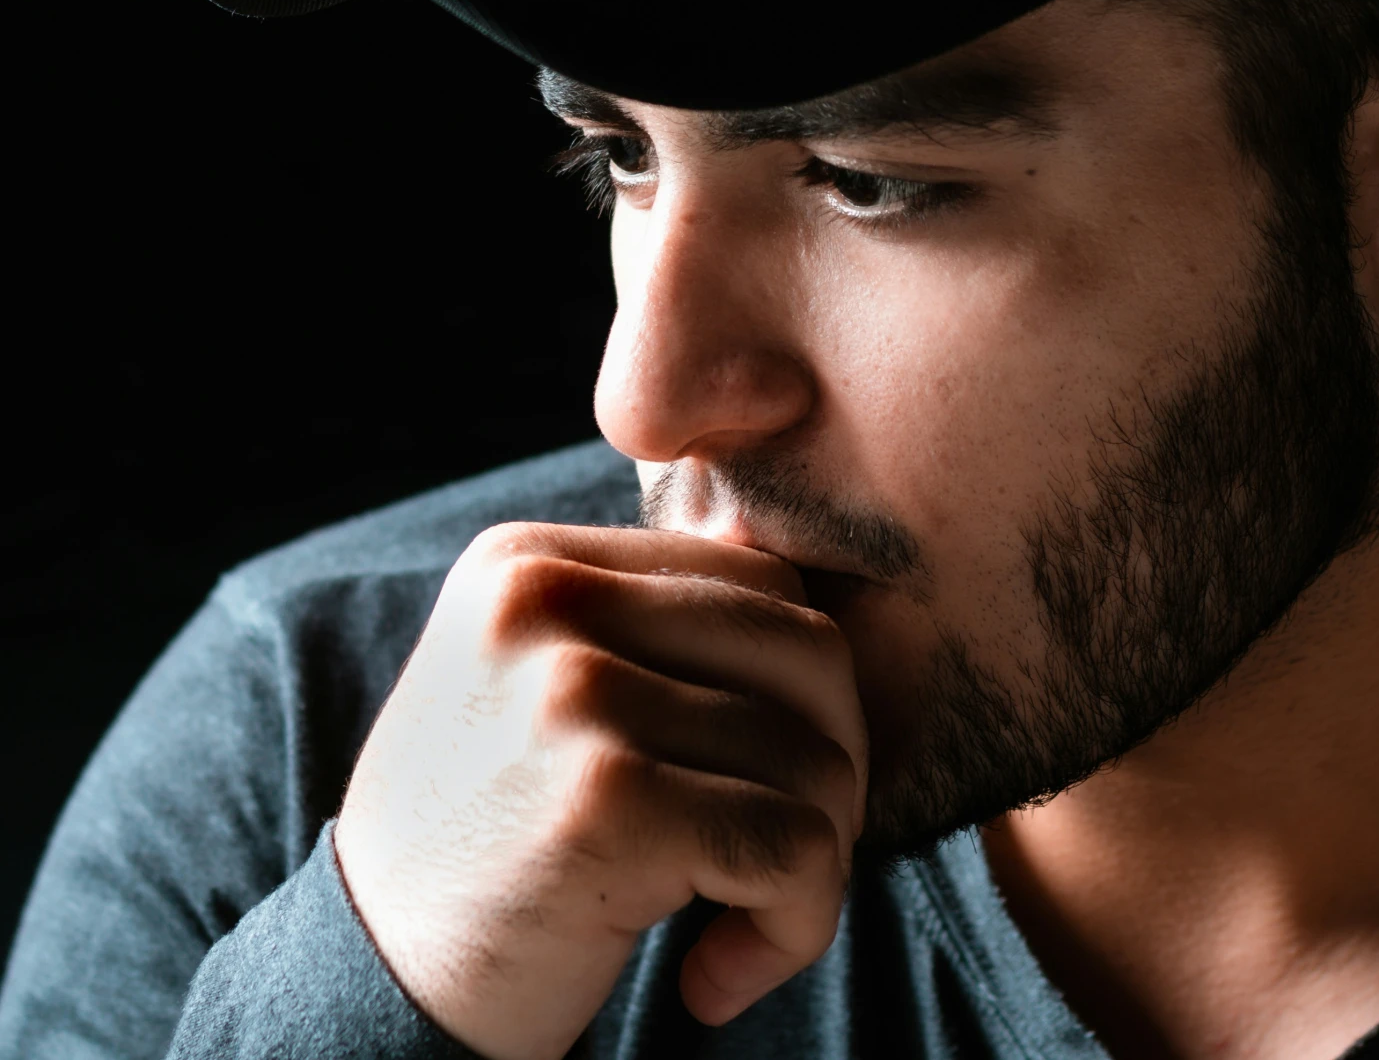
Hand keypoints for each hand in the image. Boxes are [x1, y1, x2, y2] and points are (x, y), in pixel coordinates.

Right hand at [333, 523, 867, 1059]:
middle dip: (834, 772)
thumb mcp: (536, 695)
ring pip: (815, 757)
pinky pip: (794, 848)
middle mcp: (546, 599)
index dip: (800, 699)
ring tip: (737, 927)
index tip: (755, 796)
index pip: (759, 583)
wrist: (362, 1001)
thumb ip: (649, 635)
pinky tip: (715, 978)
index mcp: (530, 559)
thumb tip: (820, 621)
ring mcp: (573, 692)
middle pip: (807, 651)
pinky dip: (794, 927)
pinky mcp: (607, 801)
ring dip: (815, 867)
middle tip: (782, 867)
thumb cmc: (481, 857)